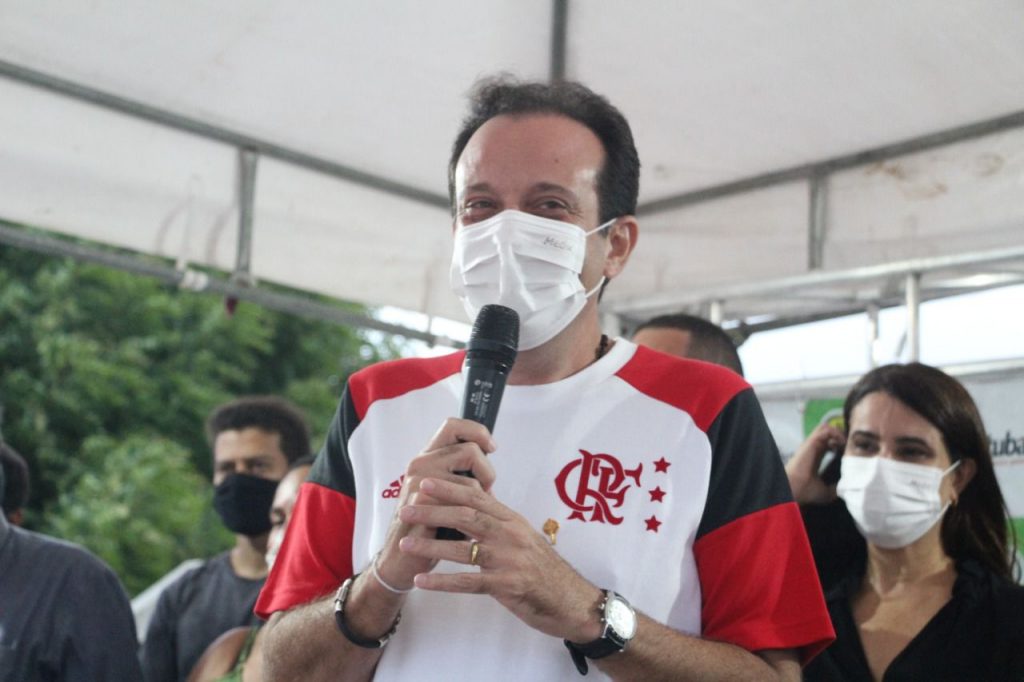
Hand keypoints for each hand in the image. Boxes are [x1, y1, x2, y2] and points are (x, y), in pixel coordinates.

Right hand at [374, 419, 497, 590]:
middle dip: (487, 473)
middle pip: (470, 450)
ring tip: (471, 517)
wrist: (401, 558)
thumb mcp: (443, 492)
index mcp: (427, 457)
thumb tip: (488, 458)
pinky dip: (471, 519)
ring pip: (471, 481)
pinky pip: (464, 505)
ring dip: (480, 502)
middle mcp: (421, 464)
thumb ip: (459, 472)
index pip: (453, 426)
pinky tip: (465, 531)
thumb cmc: (429, 526)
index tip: (491, 448)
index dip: (477, 432)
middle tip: (485, 491)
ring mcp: (420, 482)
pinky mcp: (424, 503)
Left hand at [396, 477, 603, 642]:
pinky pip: (469, 583)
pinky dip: (443, 581)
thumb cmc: (545, 570)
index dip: (449, 489)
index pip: (477, 498)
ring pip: (463, 549)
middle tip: (406, 509)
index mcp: (512, 521)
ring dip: (431, 546)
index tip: (425, 483)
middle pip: (466, 518)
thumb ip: (500, 523)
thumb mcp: (525, 538)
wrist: (573, 600)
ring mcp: (509, 561)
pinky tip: (422, 581)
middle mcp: (511, 536)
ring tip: (406, 544)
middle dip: (433, 512)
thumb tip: (476, 503)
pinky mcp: (507, 586)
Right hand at [785, 423, 844, 504]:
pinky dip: (837, 434)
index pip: (828, 443)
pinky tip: (842, 444)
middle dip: (840, 435)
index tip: (849, 452)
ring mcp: (812, 444)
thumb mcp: (827, 492)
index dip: (840, 444)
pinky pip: (826, 430)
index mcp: (815, 458)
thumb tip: (846, 488)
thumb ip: (836, 488)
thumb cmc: (807, 492)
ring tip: (846, 444)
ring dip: (839, 432)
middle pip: (827, 433)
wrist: (796, 490)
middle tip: (849, 446)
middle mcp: (813, 449)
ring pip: (826, 427)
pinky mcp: (812, 442)